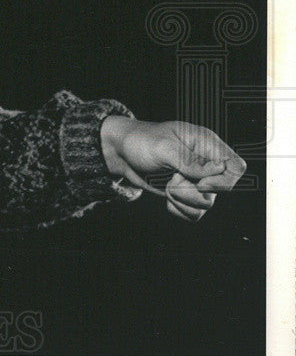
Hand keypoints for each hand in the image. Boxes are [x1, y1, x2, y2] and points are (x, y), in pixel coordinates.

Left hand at [100, 116, 246, 221]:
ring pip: (207, 205)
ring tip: (167, 186)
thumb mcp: (163, 147)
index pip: (236, 166)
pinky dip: (179, 210)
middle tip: (173, 180)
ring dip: (183, 201)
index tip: (199, 184)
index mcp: (206, 144)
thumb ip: (189, 160)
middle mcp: (205, 163)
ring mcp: (196, 180)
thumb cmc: (140, 141)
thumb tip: (218, 169)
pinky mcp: (184, 194)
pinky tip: (165, 198)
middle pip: (222, 190)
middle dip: (194, 191)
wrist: (120, 152)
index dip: (224, 181)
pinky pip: (193, 214)